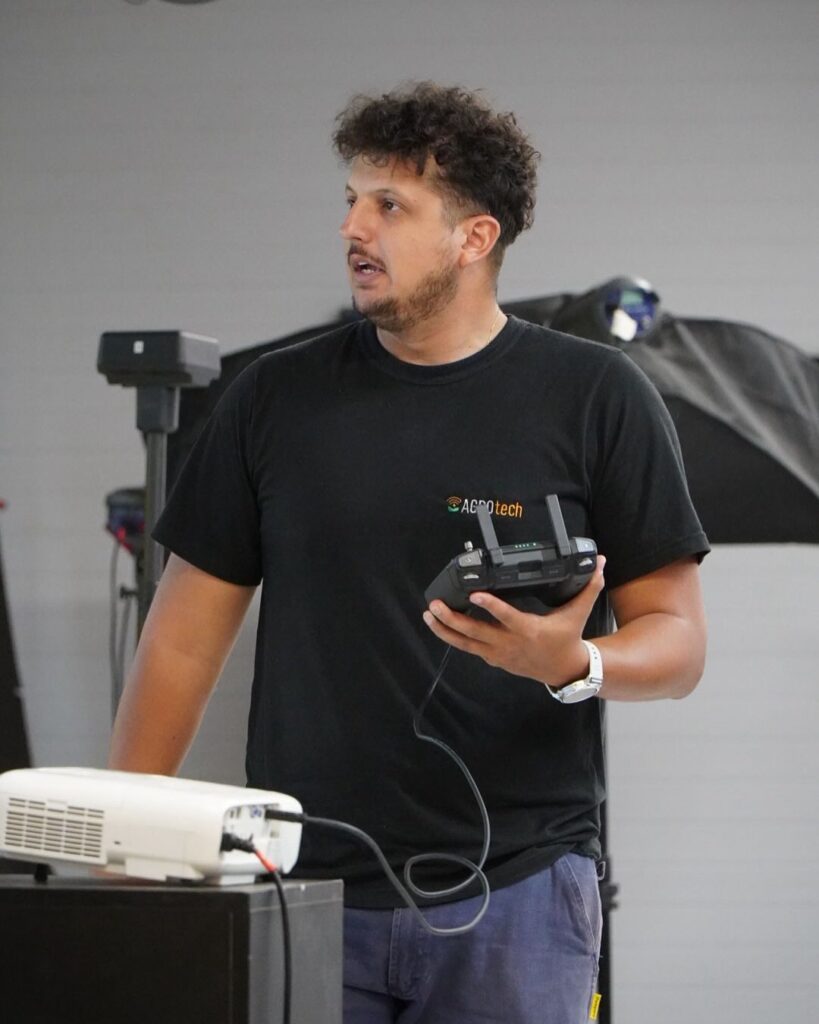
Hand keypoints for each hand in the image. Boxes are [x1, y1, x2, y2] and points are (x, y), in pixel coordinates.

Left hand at [422, 556, 605, 687]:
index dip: (491, 606)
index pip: (506, 616)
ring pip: (466, 643)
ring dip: (445, 630)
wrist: (565, 672)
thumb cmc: (568, 639)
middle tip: (436, 605)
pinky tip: (440, 626)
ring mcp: (499, 654)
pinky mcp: (494, 659)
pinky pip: (469, 648)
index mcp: (528, 630)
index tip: (475, 594)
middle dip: (453, 619)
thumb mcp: (579, 613)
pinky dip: (454, 638)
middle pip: (476, 632)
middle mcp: (509, 643)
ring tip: (430, 615)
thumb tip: (600, 562)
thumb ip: (589, 586)